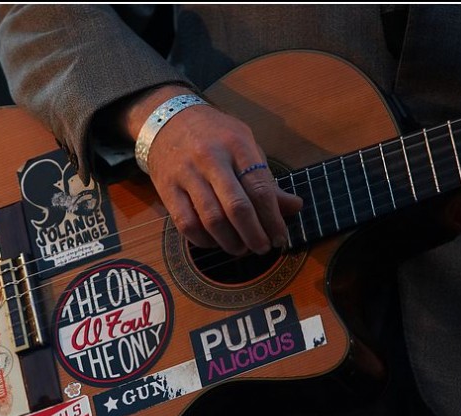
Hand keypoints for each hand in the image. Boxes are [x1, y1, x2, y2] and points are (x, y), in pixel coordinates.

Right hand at [123, 86, 302, 255]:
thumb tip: (294, 207)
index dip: (273, 219)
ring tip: (241, 249)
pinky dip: (203, 240)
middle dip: (254, 235)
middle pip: (237, 207)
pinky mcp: (167, 189)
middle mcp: (210, 158)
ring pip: (211, 220)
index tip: (280, 237)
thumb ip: (265, 178)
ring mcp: (186, 174)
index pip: (259, 188)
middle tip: (263, 248)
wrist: (166, 120)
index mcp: (236, 144)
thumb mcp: (244, 145)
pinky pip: (186, 224)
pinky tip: (215, 242)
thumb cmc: (213, 135)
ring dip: (230, 242)